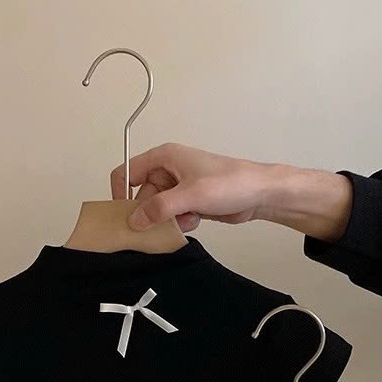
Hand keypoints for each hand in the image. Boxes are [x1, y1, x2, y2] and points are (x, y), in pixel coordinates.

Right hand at [110, 142, 352, 240]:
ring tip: (188, 218)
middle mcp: (168, 170)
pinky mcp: (189, 201)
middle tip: (163, 224)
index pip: (126, 173)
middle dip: (151, 213)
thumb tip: (134, 220)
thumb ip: (159, 208)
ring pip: (157, 210)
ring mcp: (179, 187)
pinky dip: (180, 222)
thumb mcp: (190, 195)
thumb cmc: (230, 183)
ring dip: (168, 220)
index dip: (121, 194)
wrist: (260, 194)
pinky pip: (172, 216)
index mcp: (164, 157)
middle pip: (142, 197)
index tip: (125, 217)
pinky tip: (196, 220)